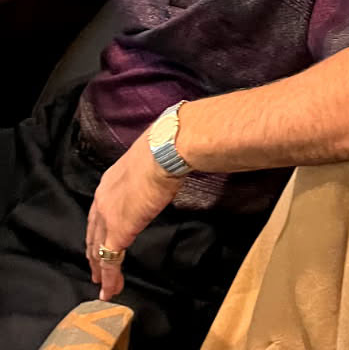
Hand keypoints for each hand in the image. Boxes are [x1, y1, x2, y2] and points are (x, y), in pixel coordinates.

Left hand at [86, 135, 179, 300]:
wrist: (163, 152)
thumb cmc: (162, 151)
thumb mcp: (146, 163)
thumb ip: (143, 177)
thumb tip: (154, 179)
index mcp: (108, 183)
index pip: (98, 213)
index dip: (98, 230)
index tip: (101, 242)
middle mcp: (101, 200)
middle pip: (93, 234)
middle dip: (93, 254)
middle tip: (95, 272)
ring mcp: (107, 217)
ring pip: (98, 250)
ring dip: (100, 270)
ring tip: (103, 286)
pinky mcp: (118, 231)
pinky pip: (110, 260)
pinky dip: (110, 278)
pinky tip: (111, 290)